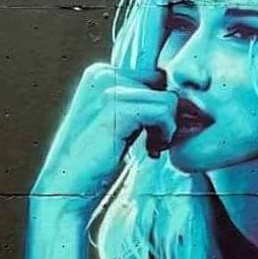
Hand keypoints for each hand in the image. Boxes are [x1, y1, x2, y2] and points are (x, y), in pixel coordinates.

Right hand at [32, 63, 176, 197]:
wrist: (69, 185)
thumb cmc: (98, 158)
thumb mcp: (123, 122)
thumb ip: (144, 103)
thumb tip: (188, 102)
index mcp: (101, 72)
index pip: (156, 77)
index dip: (160, 107)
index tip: (151, 133)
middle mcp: (103, 74)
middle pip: (165, 86)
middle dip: (165, 117)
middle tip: (153, 143)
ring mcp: (108, 89)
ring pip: (169, 100)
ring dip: (167, 128)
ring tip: (151, 147)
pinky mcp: (116, 107)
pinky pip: (164, 112)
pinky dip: (165, 134)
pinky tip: (151, 151)